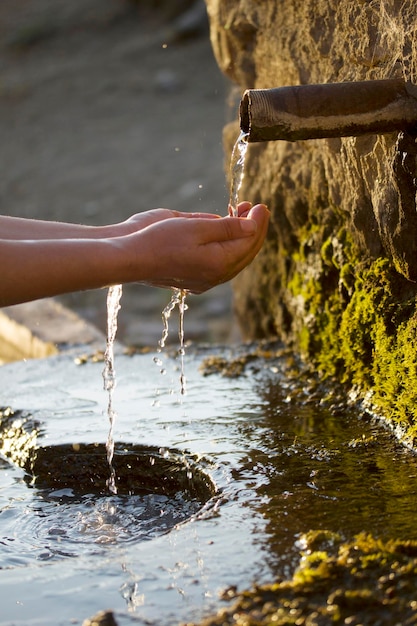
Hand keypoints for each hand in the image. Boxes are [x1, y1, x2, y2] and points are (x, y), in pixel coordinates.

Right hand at [126, 202, 269, 292]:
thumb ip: (228, 227)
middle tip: (257, 209)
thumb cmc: (161, 240)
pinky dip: (228, 247)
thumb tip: (252, 226)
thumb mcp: (197, 227)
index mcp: (220, 264)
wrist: (131, 259)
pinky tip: (225, 233)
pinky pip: (221, 264)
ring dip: (241, 238)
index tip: (261, 205)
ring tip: (243, 216)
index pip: (249, 242)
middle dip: (254, 230)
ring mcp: (206, 281)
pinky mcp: (195, 280)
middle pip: (246, 252)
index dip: (258, 222)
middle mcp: (216, 277)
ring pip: (234, 260)